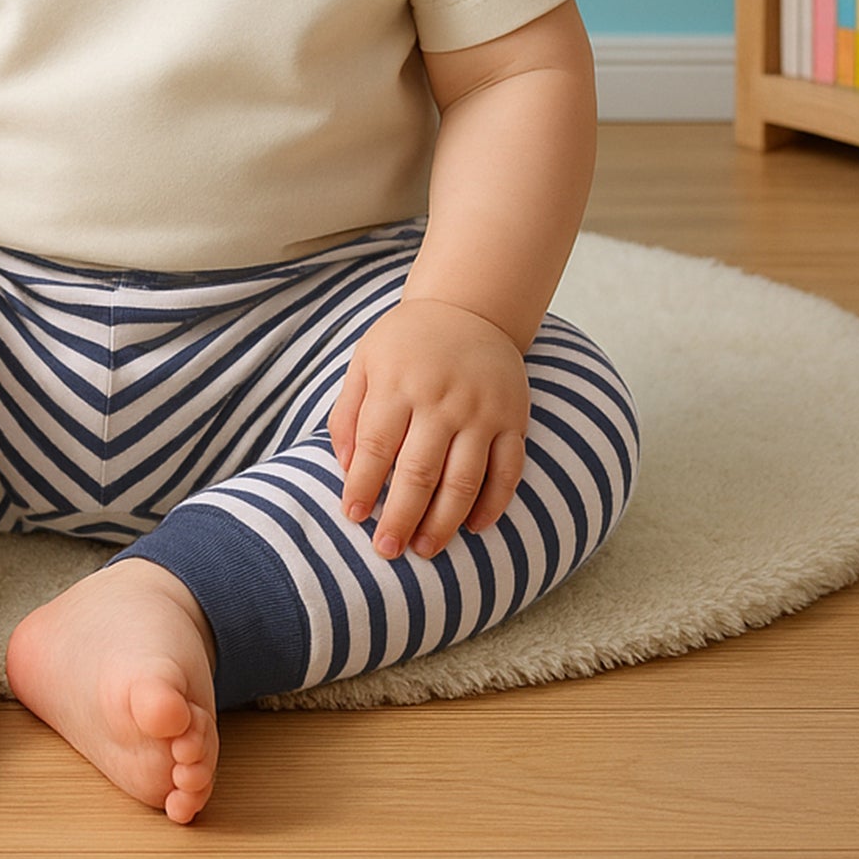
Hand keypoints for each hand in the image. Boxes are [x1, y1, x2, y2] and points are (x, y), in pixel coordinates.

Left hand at [328, 299, 529, 561]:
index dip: (363, 487)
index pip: (375, 446)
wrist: (469, 308)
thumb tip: (345, 468)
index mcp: (398, 384)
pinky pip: (508, 471)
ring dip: (444, 522)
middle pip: (418, 471)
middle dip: (401, 517)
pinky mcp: (513, 419)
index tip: (353, 517)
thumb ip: (348, 412)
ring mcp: (481, 411)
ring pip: (464, 479)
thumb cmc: (407, 342)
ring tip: (425, 550)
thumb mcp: (365, 361)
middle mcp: (441, 399)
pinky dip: (493, 504)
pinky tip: (474, 527)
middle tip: (387, 550)